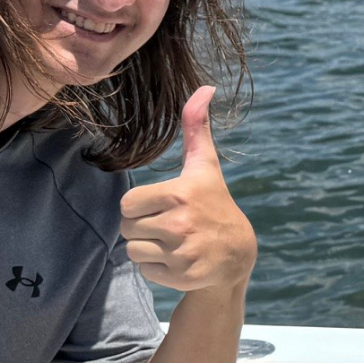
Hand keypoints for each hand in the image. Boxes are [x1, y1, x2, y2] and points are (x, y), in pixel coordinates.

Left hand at [119, 88, 256, 296]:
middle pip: (126, 228)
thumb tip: (205, 86)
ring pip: (133, 251)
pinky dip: (157, 270)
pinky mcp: (181, 276)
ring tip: (174, 243)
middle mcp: (180, 224)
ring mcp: (181, 252)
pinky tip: (179, 260)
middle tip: (169, 226)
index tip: (164, 206)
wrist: (236, 253)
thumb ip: (196, 127)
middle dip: (143, 228)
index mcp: (179, 194)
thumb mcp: (204, 166)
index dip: (141, 206)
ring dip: (148, 249)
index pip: (127, 204)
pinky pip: (145, 271)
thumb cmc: (213, 203)